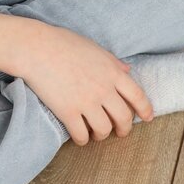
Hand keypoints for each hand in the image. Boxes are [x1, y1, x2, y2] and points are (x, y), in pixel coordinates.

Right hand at [10, 21, 153, 145]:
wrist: (36, 48)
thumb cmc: (63, 44)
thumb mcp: (95, 48)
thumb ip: (113, 62)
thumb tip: (127, 70)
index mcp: (113, 72)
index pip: (138, 96)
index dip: (145, 110)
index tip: (147, 118)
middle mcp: (104, 89)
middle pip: (124, 118)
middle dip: (124, 128)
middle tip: (120, 132)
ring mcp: (86, 102)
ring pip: (104, 129)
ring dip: (102, 135)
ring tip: (96, 134)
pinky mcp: (68, 112)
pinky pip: (81, 135)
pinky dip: (83, 140)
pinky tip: (80, 137)